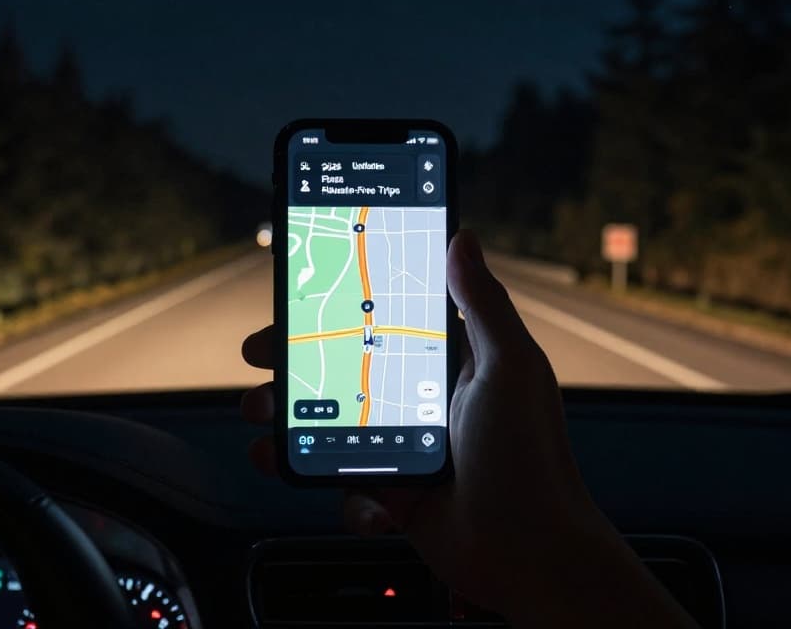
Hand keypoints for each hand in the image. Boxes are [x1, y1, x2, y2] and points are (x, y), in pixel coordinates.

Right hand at [241, 231, 696, 626]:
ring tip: (261, 420)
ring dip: (286, 417)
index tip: (299, 294)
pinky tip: (315, 477)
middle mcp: (422, 399)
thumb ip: (483, 303)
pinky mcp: (390, 490)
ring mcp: (402, 445)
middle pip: (342, 366)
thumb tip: (463, 237)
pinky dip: (321, 479)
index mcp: (450, 362)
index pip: (383, 318)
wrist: (528, 552)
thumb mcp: (511, 367)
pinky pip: (340, 479)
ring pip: (329, 421)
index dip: (339, 304)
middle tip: (258, 354)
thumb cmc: (532, 458)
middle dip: (294, 360)